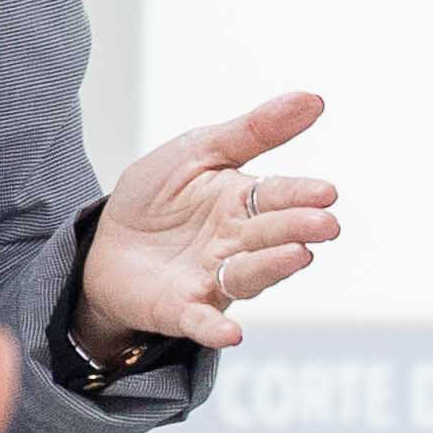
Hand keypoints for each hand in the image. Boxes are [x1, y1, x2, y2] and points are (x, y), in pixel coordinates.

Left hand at [73, 91, 340, 356]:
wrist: (104, 241)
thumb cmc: (159, 197)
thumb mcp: (200, 151)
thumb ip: (253, 131)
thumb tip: (314, 98)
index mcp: (242, 201)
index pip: (278, 196)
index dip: (301, 194)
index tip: (327, 192)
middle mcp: (236, 243)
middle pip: (270, 235)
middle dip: (297, 229)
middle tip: (324, 224)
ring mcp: (211, 278)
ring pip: (246, 274)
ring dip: (272, 267)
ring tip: (297, 256)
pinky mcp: (180, 309)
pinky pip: (201, 320)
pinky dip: (215, 327)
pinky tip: (231, 333)